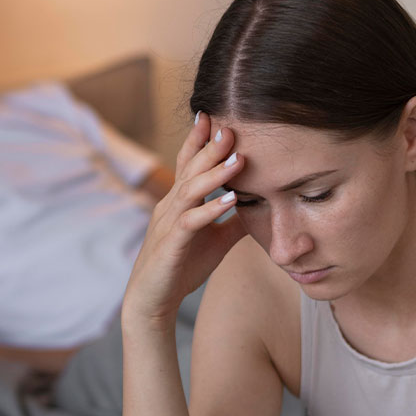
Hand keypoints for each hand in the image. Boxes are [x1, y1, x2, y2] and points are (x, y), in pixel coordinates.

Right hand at [122, 114, 246, 324]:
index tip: (214, 115)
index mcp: (179, 202)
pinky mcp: (172, 244)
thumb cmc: (181, 268)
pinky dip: (211, 209)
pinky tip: (230, 200)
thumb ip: (234, 221)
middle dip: (210, 146)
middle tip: (230, 124)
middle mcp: (170, 206)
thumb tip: (262, 205)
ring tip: (239, 158)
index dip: (199, 140)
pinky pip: (191, 221)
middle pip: (190, 168)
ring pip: (191, 189)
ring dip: (215, 173)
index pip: (188, 164)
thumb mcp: (215, 240)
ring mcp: (169, 223)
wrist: (152, 299)